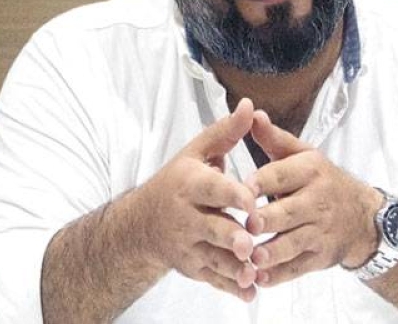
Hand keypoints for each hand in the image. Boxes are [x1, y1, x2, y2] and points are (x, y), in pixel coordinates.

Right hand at [140, 98, 258, 300]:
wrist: (142, 223)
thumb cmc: (178, 182)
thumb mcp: (196, 153)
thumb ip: (225, 132)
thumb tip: (250, 105)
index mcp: (190, 184)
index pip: (212, 188)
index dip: (232, 194)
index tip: (252, 201)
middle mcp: (186, 216)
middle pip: (212, 227)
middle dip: (230, 237)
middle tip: (250, 243)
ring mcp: (188, 244)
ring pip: (213, 258)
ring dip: (234, 267)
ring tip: (254, 271)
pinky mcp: (192, 266)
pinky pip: (213, 279)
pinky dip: (231, 287)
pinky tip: (250, 292)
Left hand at [244, 111, 382, 286]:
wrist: (363, 217)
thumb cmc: (322, 181)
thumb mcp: (304, 155)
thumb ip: (274, 139)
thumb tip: (251, 113)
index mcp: (311, 171)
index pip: (283, 175)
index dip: (262, 182)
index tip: (242, 188)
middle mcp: (318, 200)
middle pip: (288, 212)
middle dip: (266, 220)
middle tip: (246, 225)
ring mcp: (320, 231)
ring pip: (293, 243)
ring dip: (271, 252)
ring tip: (250, 256)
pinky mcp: (320, 257)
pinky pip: (298, 268)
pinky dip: (280, 275)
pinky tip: (261, 277)